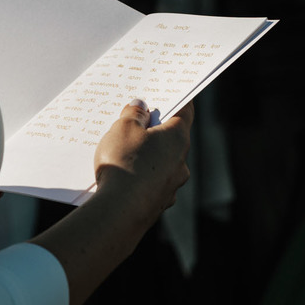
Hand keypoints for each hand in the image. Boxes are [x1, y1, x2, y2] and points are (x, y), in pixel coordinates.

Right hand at [94, 100, 191, 216]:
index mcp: (177, 137)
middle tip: (136, 121)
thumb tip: (140, 107)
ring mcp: (172, 184)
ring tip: (123, 152)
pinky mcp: (159, 202)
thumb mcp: (123, 128)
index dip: (178, 100)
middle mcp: (181, 161)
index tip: (172, 92)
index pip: (185, 111)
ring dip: (148, 155)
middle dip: (155, 129)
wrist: (119, 212)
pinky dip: (142, 177)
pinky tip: (123, 177)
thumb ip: (133, 114)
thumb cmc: (124, 163)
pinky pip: (152, 183)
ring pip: (162, 163)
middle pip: (172, 137)